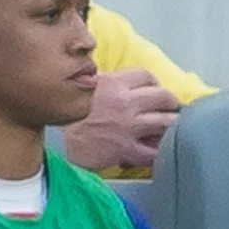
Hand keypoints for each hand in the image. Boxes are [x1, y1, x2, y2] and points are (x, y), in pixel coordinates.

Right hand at [61, 69, 181, 171]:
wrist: (56, 141)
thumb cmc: (66, 115)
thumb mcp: (84, 87)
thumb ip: (104, 83)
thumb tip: (115, 82)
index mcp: (114, 83)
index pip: (146, 76)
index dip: (153, 83)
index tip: (153, 90)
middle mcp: (125, 102)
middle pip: (163, 96)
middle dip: (170, 102)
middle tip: (171, 108)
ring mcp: (128, 127)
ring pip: (165, 122)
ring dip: (171, 125)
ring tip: (172, 127)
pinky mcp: (126, 149)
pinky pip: (153, 152)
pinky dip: (160, 153)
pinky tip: (162, 152)